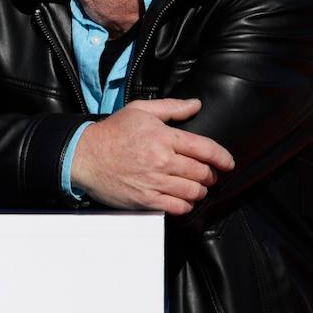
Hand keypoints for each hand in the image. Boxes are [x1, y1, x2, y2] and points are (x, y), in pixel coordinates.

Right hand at [71, 98, 234, 214]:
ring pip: (193, 192)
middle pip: (202, 172)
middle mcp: (161, 160)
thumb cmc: (112, 132)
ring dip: (200, 191)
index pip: (205, 148)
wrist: (84, 156)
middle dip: (211, 175)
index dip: (222, 157)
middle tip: (209, 175)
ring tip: (197, 187)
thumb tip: (197, 105)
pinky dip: (186, 205)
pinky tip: (183, 200)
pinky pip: (177, 207)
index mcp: (163, 137)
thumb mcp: (140, 110)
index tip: (228, 162)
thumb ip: (172, 108)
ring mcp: (154, 182)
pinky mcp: (145, 200)